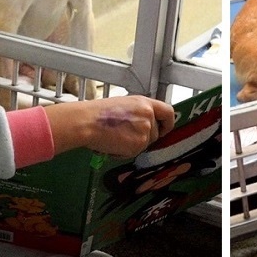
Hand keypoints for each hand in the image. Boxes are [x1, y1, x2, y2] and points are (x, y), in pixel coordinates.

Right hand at [43, 95, 174, 157]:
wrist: (88, 122)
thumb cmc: (99, 112)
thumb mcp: (125, 104)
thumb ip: (140, 112)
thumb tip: (146, 123)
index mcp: (145, 103)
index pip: (168, 113)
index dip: (167, 123)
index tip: (163, 129)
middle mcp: (148, 116)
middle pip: (155, 132)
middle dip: (144, 137)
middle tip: (126, 135)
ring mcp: (145, 132)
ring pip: (145, 144)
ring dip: (133, 145)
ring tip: (115, 138)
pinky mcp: (138, 145)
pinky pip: (134, 152)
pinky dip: (124, 152)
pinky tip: (112, 145)